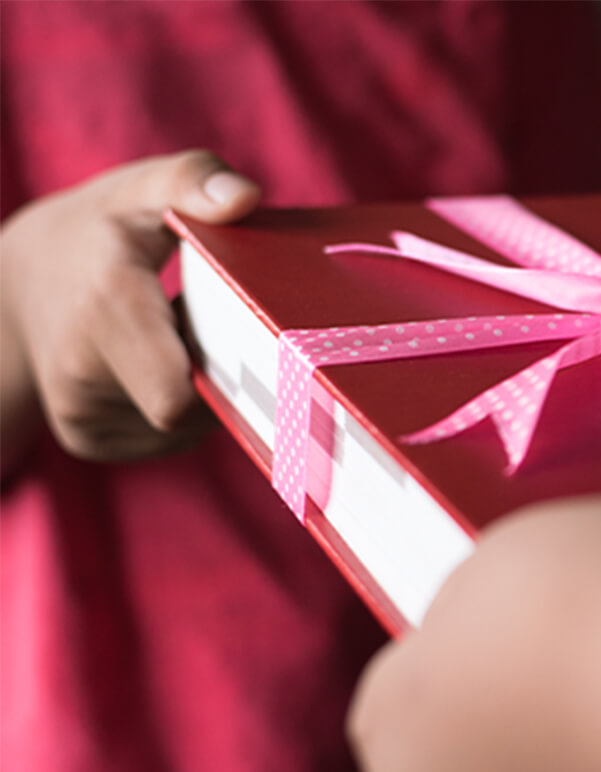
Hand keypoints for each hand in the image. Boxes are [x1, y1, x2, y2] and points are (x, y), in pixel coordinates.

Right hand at [0, 149, 259, 470]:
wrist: (16, 282)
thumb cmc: (101, 229)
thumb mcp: (141, 187)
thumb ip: (194, 179)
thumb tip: (246, 196)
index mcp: (107, 307)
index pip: (180, 393)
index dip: (232, 376)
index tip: (255, 341)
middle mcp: (82, 371)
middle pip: (197, 406)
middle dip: (223, 372)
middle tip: (213, 323)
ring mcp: (81, 416)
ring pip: (187, 423)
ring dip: (202, 384)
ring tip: (176, 335)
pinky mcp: (89, 440)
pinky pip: (169, 436)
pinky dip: (181, 403)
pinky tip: (160, 361)